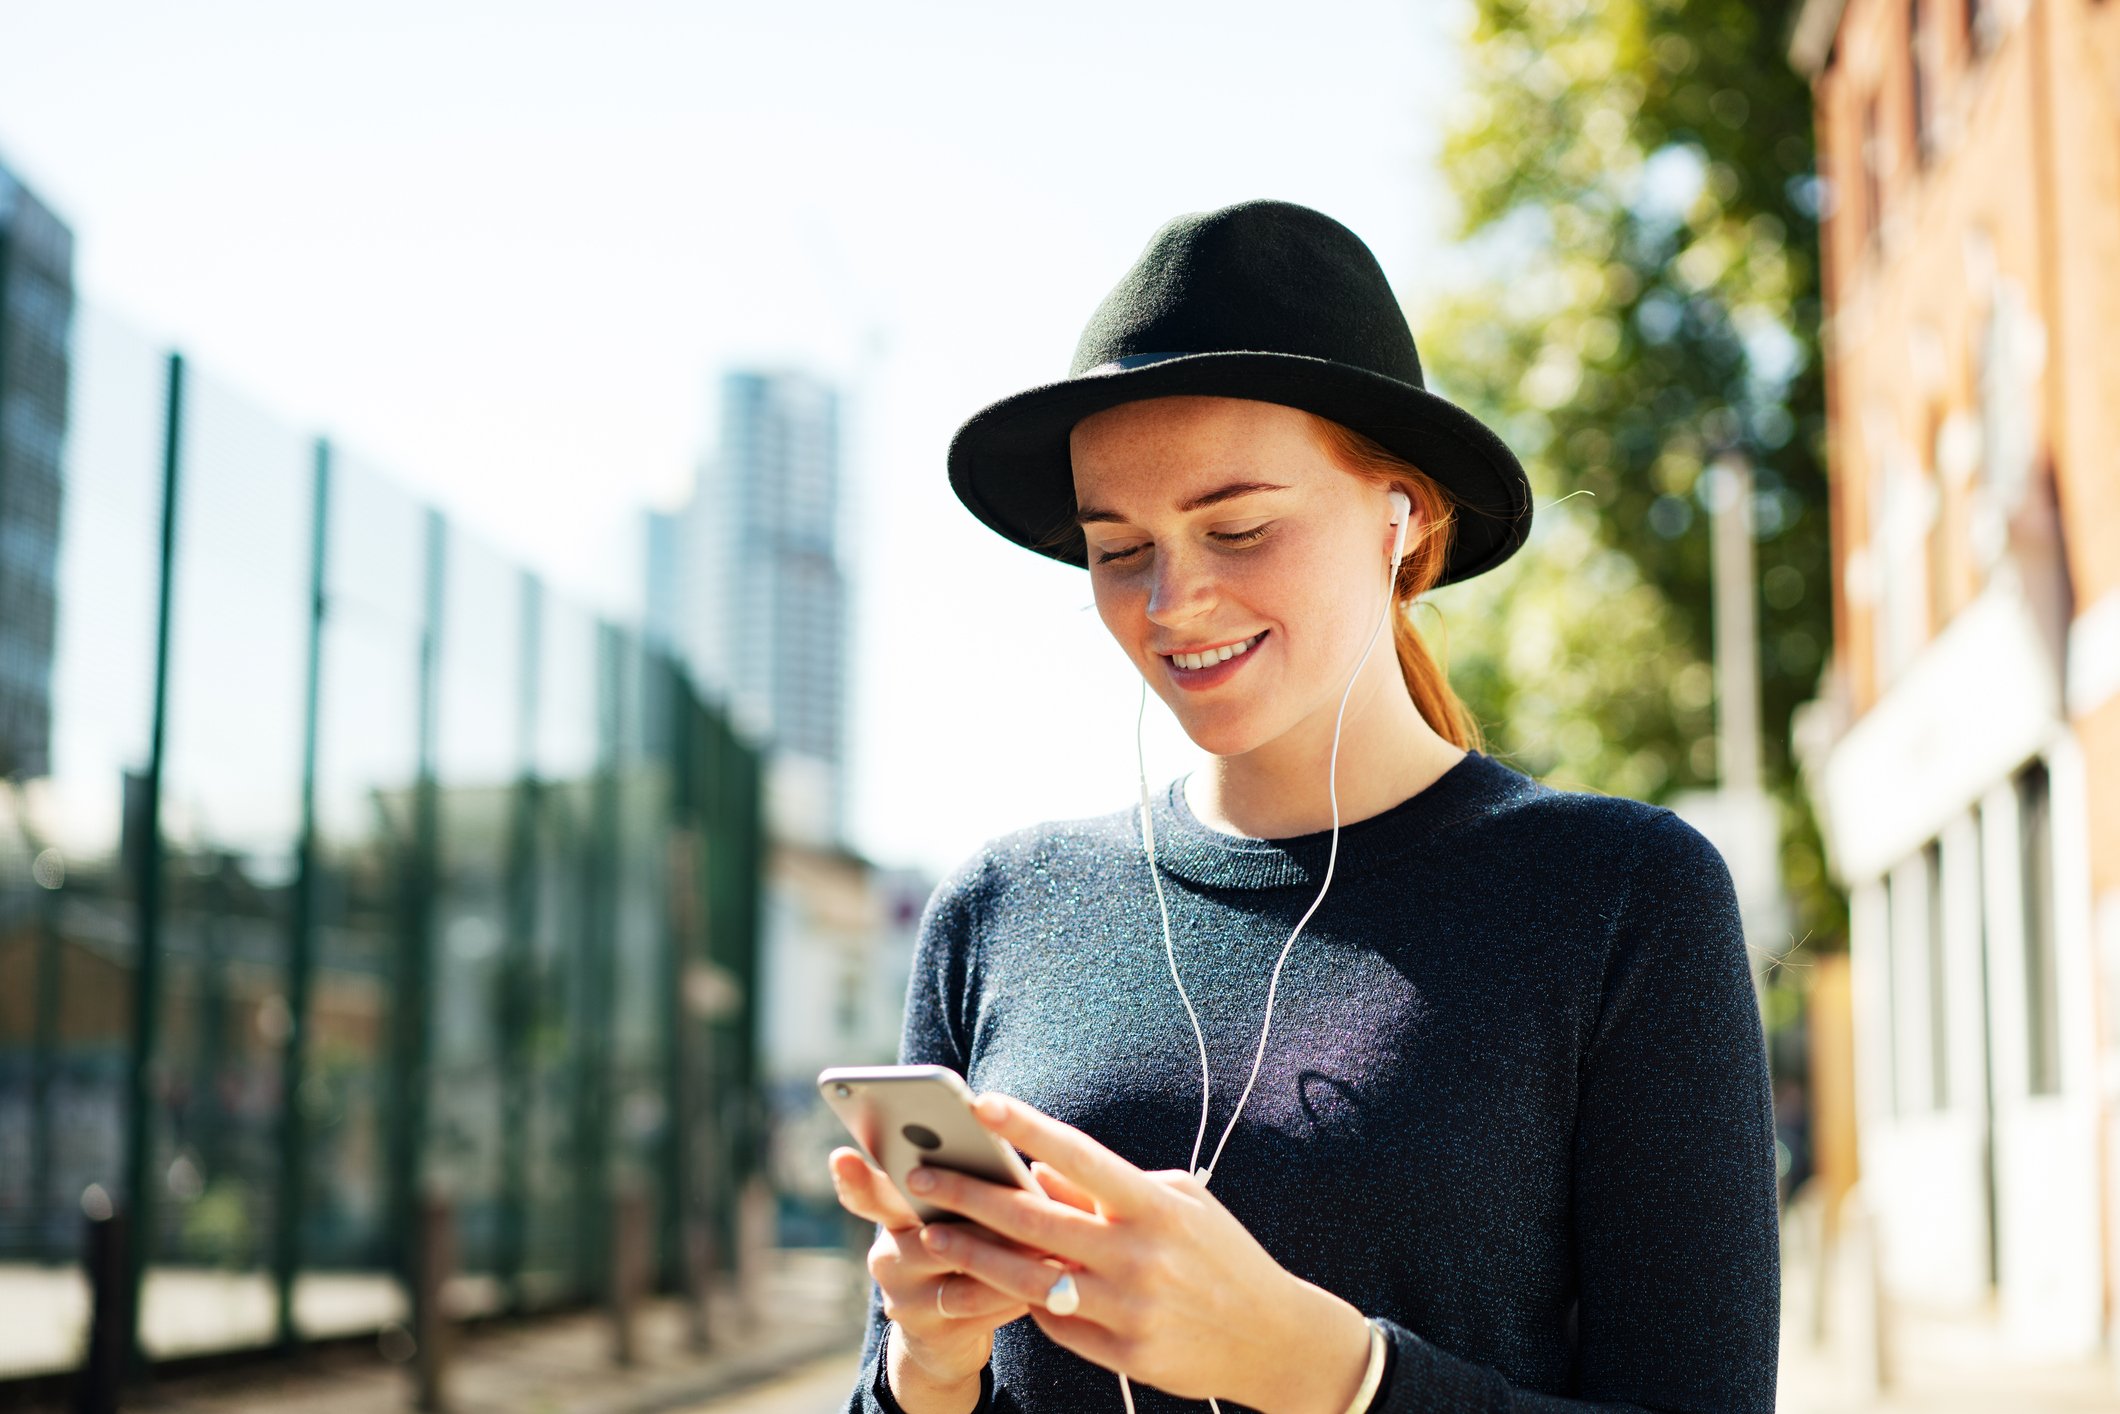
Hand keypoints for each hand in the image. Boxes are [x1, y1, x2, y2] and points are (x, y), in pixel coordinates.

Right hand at [827, 1141, 1085, 1396]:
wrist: (944, 1340)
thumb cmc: (961, 1256)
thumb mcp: (949, 1224)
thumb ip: (962, 1197)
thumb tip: (1015, 1170)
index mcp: (892, 1218)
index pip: (868, 1193)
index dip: (853, 1179)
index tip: (842, 1157)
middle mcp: (887, 1257)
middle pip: (928, 1229)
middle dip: (976, 1216)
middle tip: (1013, 1197)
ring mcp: (904, 1298)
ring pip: (961, 1269)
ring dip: (1009, 1256)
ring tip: (1048, 1242)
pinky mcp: (930, 1332)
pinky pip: (979, 1306)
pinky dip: (1015, 1290)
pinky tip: (1044, 1280)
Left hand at [901, 1091, 1369, 1410]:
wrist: (1274, 1338)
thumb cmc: (1218, 1254)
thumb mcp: (1177, 1203)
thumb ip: (1108, 1190)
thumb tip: (1040, 1172)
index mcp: (1155, 1205)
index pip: (1080, 1158)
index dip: (1029, 1129)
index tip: (981, 1104)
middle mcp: (1139, 1255)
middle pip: (1035, 1220)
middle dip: (969, 1195)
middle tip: (918, 1175)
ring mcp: (1131, 1310)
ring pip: (1028, 1279)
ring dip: (972, 1254)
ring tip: (930, 1234)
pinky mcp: (1126, 1356)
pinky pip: (1056, 1325)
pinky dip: (1023, 1302)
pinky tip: (989, 1285)